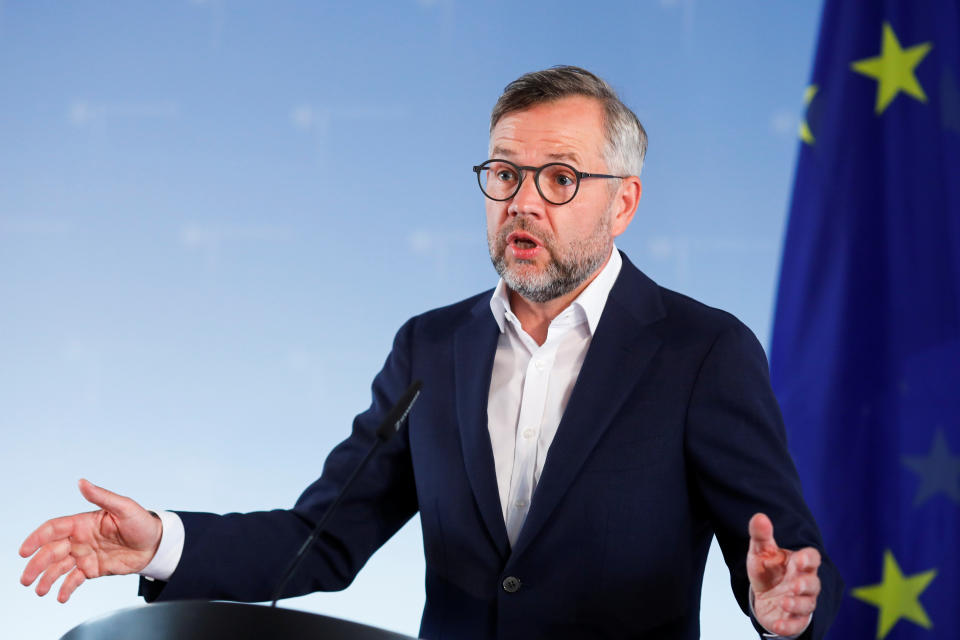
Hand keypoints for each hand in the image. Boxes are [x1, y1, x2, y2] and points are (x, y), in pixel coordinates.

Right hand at [19, 479, 162, 602]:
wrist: (156, 544)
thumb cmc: (141, 522)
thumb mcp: (124, 507)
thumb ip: (102, 496)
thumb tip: (81, 482)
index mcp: (83, 523)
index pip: (53, 529)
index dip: (37, 538)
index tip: (24, 551)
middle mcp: (80, 539)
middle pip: (51, 551)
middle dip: (36, 564)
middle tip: (26, 580)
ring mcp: (85, 555)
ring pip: (59, 567)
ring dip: (46, 579)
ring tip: (40, 591)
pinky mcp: (93, 569)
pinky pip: (74, 580)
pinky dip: (66, 588)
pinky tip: (61, 597)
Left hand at [747, 513, 820, 636]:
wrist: (763, 596)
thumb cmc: (768, 570)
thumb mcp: (760, 551)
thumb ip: (761, 535)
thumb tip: (759, 516)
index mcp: (799, 563)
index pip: (812, 558)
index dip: (808, 559)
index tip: (798, 560)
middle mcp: (804, 583)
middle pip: (813, 583)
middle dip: (805, 584)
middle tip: (793, 585)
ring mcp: (801, 602)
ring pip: (807, 604)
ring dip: (797, 605)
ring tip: (783, 602)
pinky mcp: (794, 620)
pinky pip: (796, 625)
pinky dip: (788, 625)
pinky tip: (777, 624)